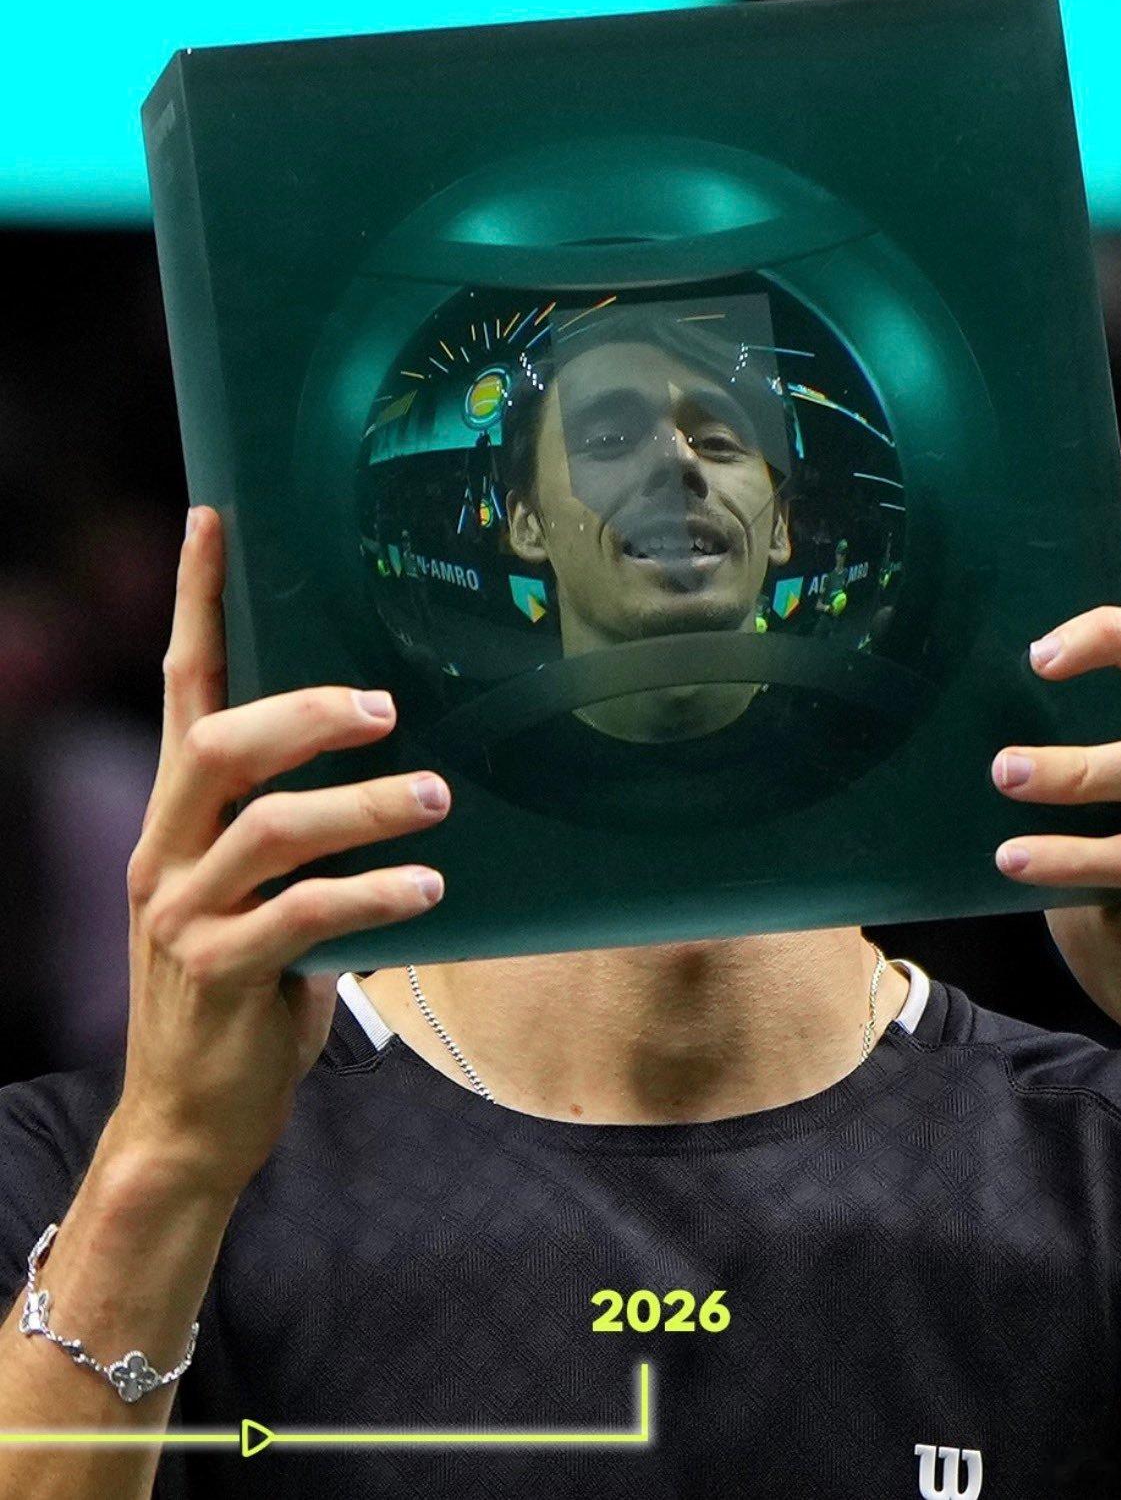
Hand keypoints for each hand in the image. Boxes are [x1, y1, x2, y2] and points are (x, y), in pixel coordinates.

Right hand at [107, 506, 450, 1197]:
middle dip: (304, 711)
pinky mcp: (214, 976)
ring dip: (361, 806)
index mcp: (178, 818)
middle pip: (216, 741)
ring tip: (435, 798)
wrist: (191, 1120)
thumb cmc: (247, 993)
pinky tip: (427, 890)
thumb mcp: (266, 896)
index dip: (195, 602)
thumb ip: (302, 835)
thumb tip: (404, 765)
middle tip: (387, 706)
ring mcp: (180, 915)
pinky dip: (369, 894)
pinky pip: (297, 916)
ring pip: (266, 828)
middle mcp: (165, 852)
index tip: (215, 520)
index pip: (183, 687)